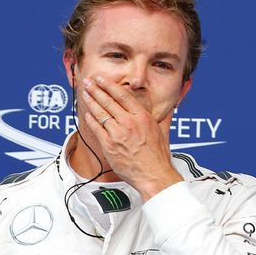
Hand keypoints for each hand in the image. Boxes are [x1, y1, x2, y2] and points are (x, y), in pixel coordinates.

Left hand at [80, 76, 182, 201]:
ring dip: (91, 102)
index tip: (101, 79)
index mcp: (142, 117)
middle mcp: (129, 123)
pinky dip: (91, 119)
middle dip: (96, 90)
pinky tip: (87, 113)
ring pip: (101, 113)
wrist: (153, 175)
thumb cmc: (158, 157)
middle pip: (108, 101)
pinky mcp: (109, 145)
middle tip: (87, 82)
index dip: (109, 85)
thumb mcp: (164, 132)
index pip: (122, 95)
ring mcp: (117, 134)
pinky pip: (97, 129)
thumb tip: (170, 107)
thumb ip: (165, 116)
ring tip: (84, 94)